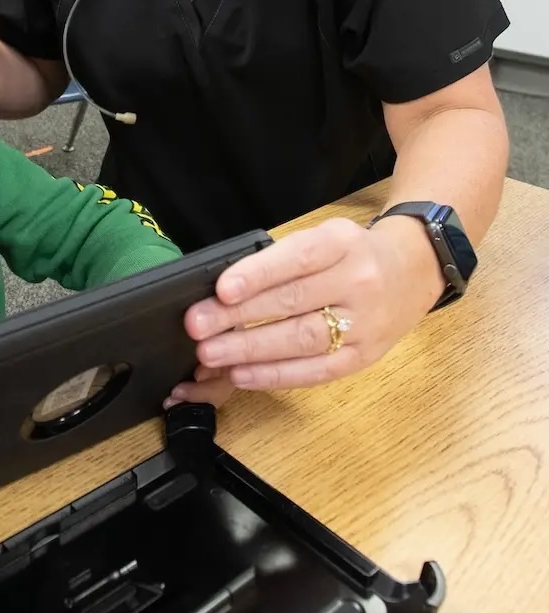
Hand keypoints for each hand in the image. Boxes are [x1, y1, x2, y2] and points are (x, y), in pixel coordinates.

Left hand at [167, 217, 443, 405]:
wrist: (414, 272)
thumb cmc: (351, 254)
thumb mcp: (322, 238)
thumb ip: (280, 259)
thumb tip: (222, 292)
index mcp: (341, 244)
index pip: (297, 258)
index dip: (257, 274)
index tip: (222, 289)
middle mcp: (358, 283)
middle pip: (292, 303)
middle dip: (238, 317)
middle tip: (197, 327)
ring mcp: (365, 324)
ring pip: (302, 341)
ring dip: (250, 351)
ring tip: (211, 354)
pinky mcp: (365, 357)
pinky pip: (317, 371)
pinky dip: (276, 375)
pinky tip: (242, 375)